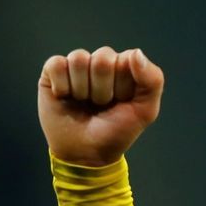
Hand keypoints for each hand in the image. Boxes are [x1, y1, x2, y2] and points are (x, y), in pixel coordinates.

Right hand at [37, 47, 164, 165]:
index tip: (122, 102)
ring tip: (84, 102)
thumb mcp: (145, 110)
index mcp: (125, 68)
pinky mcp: (53, 72)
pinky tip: (65, 97)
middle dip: (103, 90)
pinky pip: (57, 64)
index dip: (124, 85)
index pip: (127, 59)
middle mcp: (101, 63)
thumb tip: (136, 52)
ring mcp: (77, 67)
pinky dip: (62, 86)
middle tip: (101, 105)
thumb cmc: (117, 131)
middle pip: (102, 58)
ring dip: (83, 89)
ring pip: (79, 59)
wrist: (86, 153)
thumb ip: (152, 80)